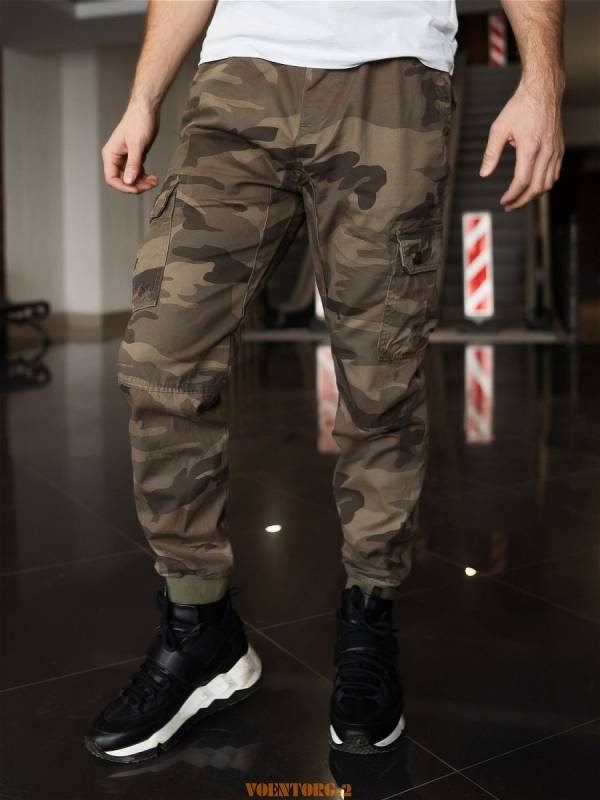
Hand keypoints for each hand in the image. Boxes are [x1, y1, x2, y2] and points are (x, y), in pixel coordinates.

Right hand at [101, 101, 159, 193]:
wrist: (147, 109)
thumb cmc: (139, 121)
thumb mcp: (137, 145)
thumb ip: (132, 164)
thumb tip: (128, 181)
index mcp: (111, 154)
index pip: (111, 178)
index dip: (124, 187)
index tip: (137, 189)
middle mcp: (116, 157)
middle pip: (122, 180)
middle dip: (136, 185)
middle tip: (150, 185)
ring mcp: (125, 158)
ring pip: (130, 178)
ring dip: (142, 183)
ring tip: (154, 181)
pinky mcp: (134, 156)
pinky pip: (137, 172)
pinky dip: (144, 177)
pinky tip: (153, 177)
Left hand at [479, 77, 564, 211]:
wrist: (543, 91)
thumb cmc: (520, 107)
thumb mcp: (499, 128)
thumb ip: (491, 153)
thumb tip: (484, 173)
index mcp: (530, 147)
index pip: (522, 181)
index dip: (512, 195)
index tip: (503, 201)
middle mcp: (546, 151)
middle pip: (537, 188)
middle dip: (522, 201)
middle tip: (509, 206)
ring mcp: (555, 151)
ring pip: (548, 183)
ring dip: (533, 195)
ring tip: (519, 199)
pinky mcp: (559, 149)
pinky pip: (554, 174)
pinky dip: (544, 184)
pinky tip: (532, 186)